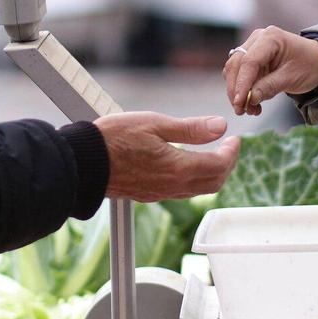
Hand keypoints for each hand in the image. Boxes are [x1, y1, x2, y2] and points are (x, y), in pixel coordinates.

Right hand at [95, 112, 239, 200]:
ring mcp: (158, 193)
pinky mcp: (147, 195)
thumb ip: (190, 129)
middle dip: (226, 166)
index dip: (231, 153)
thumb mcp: (155, 123)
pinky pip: (179, 192)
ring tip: (211, 155)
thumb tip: (220, 127)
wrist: (82, 162)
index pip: (218, 166)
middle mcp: (171, 187)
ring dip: (211, 175)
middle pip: (212, 184)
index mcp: (177, 169)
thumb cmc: (113, 138)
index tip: (235, 140)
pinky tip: (186, 164)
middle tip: (228, 148)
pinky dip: (192, 180)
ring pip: (197, 190)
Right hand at [223, 27, 317, 116]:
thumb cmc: (309, 66)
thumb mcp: (292, 78)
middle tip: (241, 110)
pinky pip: (240, 75)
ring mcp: (252, 47)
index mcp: (270, 37)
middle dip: (236, 90)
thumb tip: (249, 99)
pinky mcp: (251, 58)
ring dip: (238, 92)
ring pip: (234, 70)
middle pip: (236, 64)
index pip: (249, 61)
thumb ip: (269, 87)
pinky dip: (243, 90)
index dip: (241, 83)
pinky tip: (252, 104)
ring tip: (250, 110)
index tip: (239, 103)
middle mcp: (258, 39)